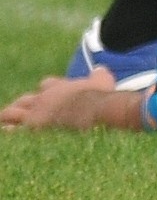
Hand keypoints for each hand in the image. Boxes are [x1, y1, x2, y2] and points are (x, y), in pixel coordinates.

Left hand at [0, 71, 144, 129]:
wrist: (91, 110)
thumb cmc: (98, 96)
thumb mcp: (103, 80)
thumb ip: (99, 74)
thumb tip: (100, 68)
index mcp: (59, 86)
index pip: (47, 85)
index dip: (47, 90)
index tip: (49, 95)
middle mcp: (43, 98)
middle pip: (25, 99)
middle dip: (22, 104)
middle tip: (20, 111)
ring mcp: (36, 113)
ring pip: (12, 112)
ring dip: (8, 116)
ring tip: (4, 120)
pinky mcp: (32, 127)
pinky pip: (14, 128)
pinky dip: (9, 129)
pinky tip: (7, 131)